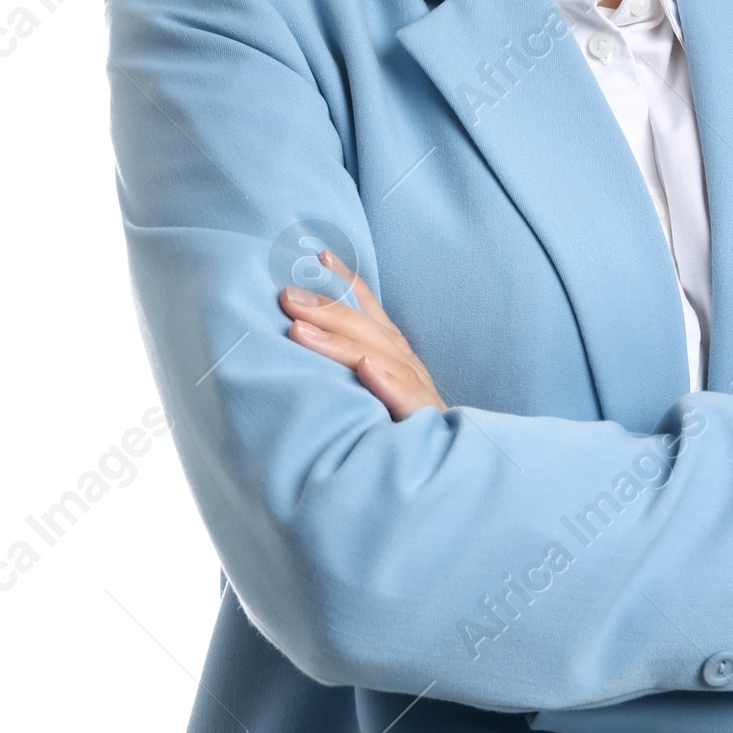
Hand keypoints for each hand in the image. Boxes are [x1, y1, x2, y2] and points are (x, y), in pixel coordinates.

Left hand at [280, 254, 445, 419]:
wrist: (445, 476)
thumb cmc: (399, 433)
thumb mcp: (374, 392)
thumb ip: (351, 367)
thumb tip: (302, 338)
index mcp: (397, 356)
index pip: (371, 313)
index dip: (348, 282)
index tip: (320, 256)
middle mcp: (410, 367)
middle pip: (369, 332)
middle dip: (327, 309)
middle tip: (287, 296)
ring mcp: (421, 394)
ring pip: (381, 360)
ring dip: (341, 342)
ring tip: (300, 330)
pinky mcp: (426, 424)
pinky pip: (408, 401)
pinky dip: (387, 383)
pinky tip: (366, 370)